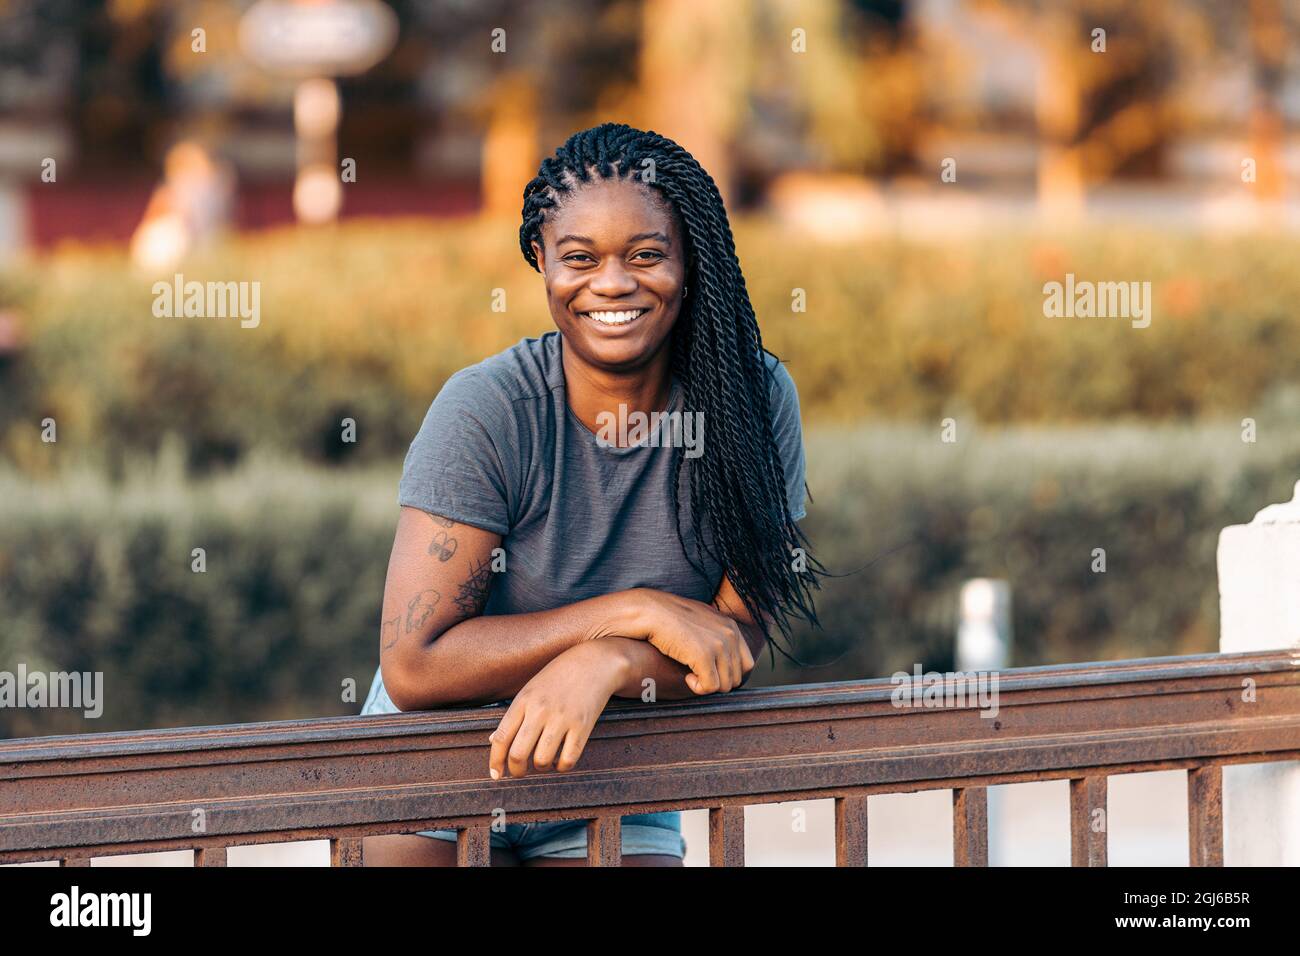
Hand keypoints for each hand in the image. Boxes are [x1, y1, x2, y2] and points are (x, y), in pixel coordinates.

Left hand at [488, 639, 628, 778]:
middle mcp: (540, 710)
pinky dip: (561, 766)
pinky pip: (568, 760)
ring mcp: (562, 719)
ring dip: (540, 767)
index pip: (502, 738)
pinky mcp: (582, 726)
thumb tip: (494, 741)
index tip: (496, 774)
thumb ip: (513, 716)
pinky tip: (561, 759)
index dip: (495, 761)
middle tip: (520, 772)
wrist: (594, 662)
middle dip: (516, 771)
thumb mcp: (531, 689)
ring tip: (543, 760)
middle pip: (518, 754)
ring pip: (542, 760)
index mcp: (523, 700)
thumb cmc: (559, 676)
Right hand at [627, 589, 754, 694]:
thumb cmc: (668, 618)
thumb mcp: (700, 621)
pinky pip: (710, 687)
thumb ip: (715, 636)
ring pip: (725, 685)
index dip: (728, 674)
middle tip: (696, 675)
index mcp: (731, 626)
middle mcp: (729, 634)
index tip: (709, 673)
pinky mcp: (704, 655)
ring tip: (690, 675)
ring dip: (707, 686)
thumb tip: (719, 659)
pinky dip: (698, 688)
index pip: (746, 664)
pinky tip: (686, 677)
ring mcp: (718, 644)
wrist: (649, 611)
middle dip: (717, 682)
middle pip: (736, 677)